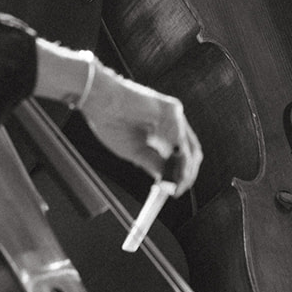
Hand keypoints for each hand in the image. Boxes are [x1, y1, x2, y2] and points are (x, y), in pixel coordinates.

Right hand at [79, 66, 201, 195]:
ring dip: (186, 170)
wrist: (99, 101)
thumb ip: (153, 162)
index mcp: (164, 127)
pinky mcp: (171, 110)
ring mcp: (173, 114)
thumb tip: (167, 179)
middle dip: (187, 174)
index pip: (182, 153)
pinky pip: (182, 140)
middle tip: (178, 190)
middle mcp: (173, 119)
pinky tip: (175, 172)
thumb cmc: (112, 121)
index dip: (182, 173)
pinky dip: (181, 160)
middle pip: (191, 151)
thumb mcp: (135, 150)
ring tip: (177, 185)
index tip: (176, 189)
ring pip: (190, 147)